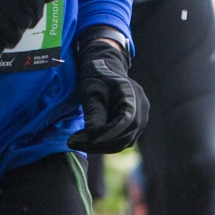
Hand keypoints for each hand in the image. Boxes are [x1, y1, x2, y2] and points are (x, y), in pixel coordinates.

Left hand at [67, 35, 149, 153]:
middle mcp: (142, 108)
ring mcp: (141, 117)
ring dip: (100, 145)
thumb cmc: (97, 76)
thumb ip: (94, 113)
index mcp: (133, 95)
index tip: (80, 138)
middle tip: (72, 142)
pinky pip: (122, 138)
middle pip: (124, 136)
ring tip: (77, 141)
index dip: (104, 135)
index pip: (124, 124)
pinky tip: (87, 138)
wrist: (106, 68)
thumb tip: (93, 138)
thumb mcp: (91, 92)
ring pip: (123, 141)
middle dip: (98, 143)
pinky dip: (105, 142)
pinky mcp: (134, 124)